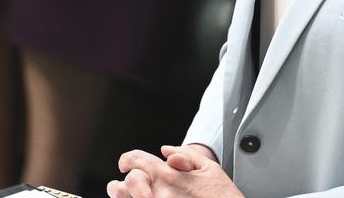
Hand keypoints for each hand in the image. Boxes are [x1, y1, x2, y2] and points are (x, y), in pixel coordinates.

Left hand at [107, 148, 240, 197]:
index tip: (126, 163)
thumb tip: (165, 151)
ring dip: (122, 195)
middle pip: (128, 181)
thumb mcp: (209, 168)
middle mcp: (159, 194)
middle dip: (125, 179)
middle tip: (123, 181)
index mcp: (170, 175)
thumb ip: (186, 155)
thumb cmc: (222, 196)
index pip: (137, 160)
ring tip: (121, 193)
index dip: (127, 159)